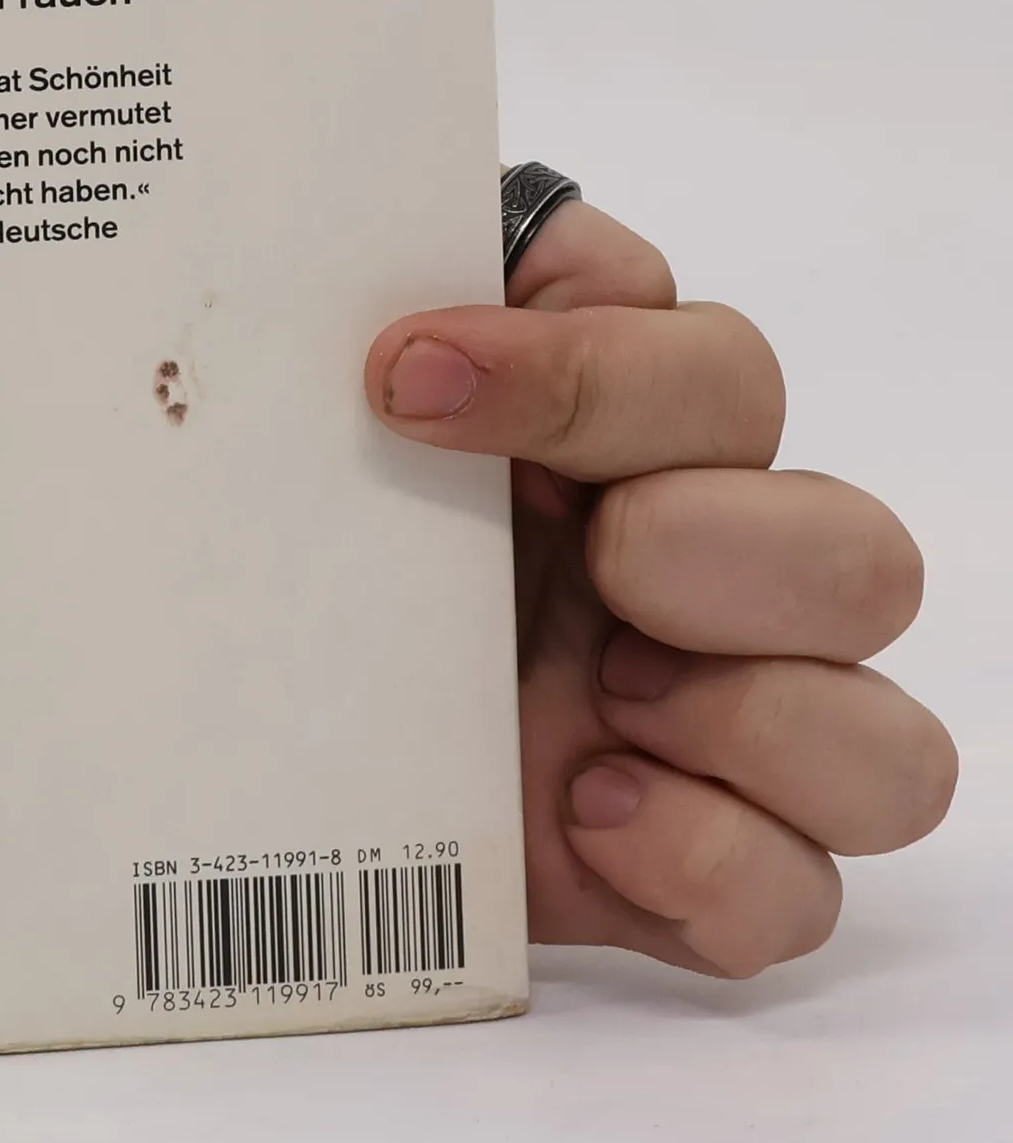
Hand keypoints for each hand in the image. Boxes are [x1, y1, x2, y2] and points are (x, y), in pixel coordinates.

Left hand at [365, 200, 957, 975]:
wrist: (251, 697)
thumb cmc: (314, 524)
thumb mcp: (334, 402)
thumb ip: (424, 289)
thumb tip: (478, 244)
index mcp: (639, 454)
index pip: (714, 374)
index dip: (593, 371)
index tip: (411, 375)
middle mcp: (711, 586)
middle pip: (865, 561)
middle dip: (722, 547)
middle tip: (589, 555)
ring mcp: (716, 744)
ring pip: (891, 753)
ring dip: (758, 720)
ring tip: (598, 703)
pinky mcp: (685, 874)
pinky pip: (797, 899)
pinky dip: (710, 863)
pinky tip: (583, 811)